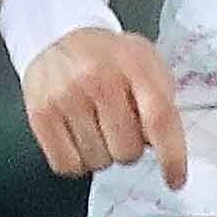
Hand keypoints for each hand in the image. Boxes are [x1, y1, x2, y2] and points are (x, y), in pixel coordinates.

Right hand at [21, 26, 184, 184]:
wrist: (57, 37)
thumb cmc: (108, 57)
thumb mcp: (146, 63)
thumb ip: (162, 100)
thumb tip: (164, 147)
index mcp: (133, 65)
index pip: (158, 118)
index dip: (171, 157)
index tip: (175, 179)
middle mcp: (97, 79)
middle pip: (127, 150)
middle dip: (130, 148)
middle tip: (120, 128)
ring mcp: (65, 97)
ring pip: (98, 162)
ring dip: (103, 153)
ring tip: (96, 126)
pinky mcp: (40, 114)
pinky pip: (67, 165)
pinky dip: (78, 161)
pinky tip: (79, 137)